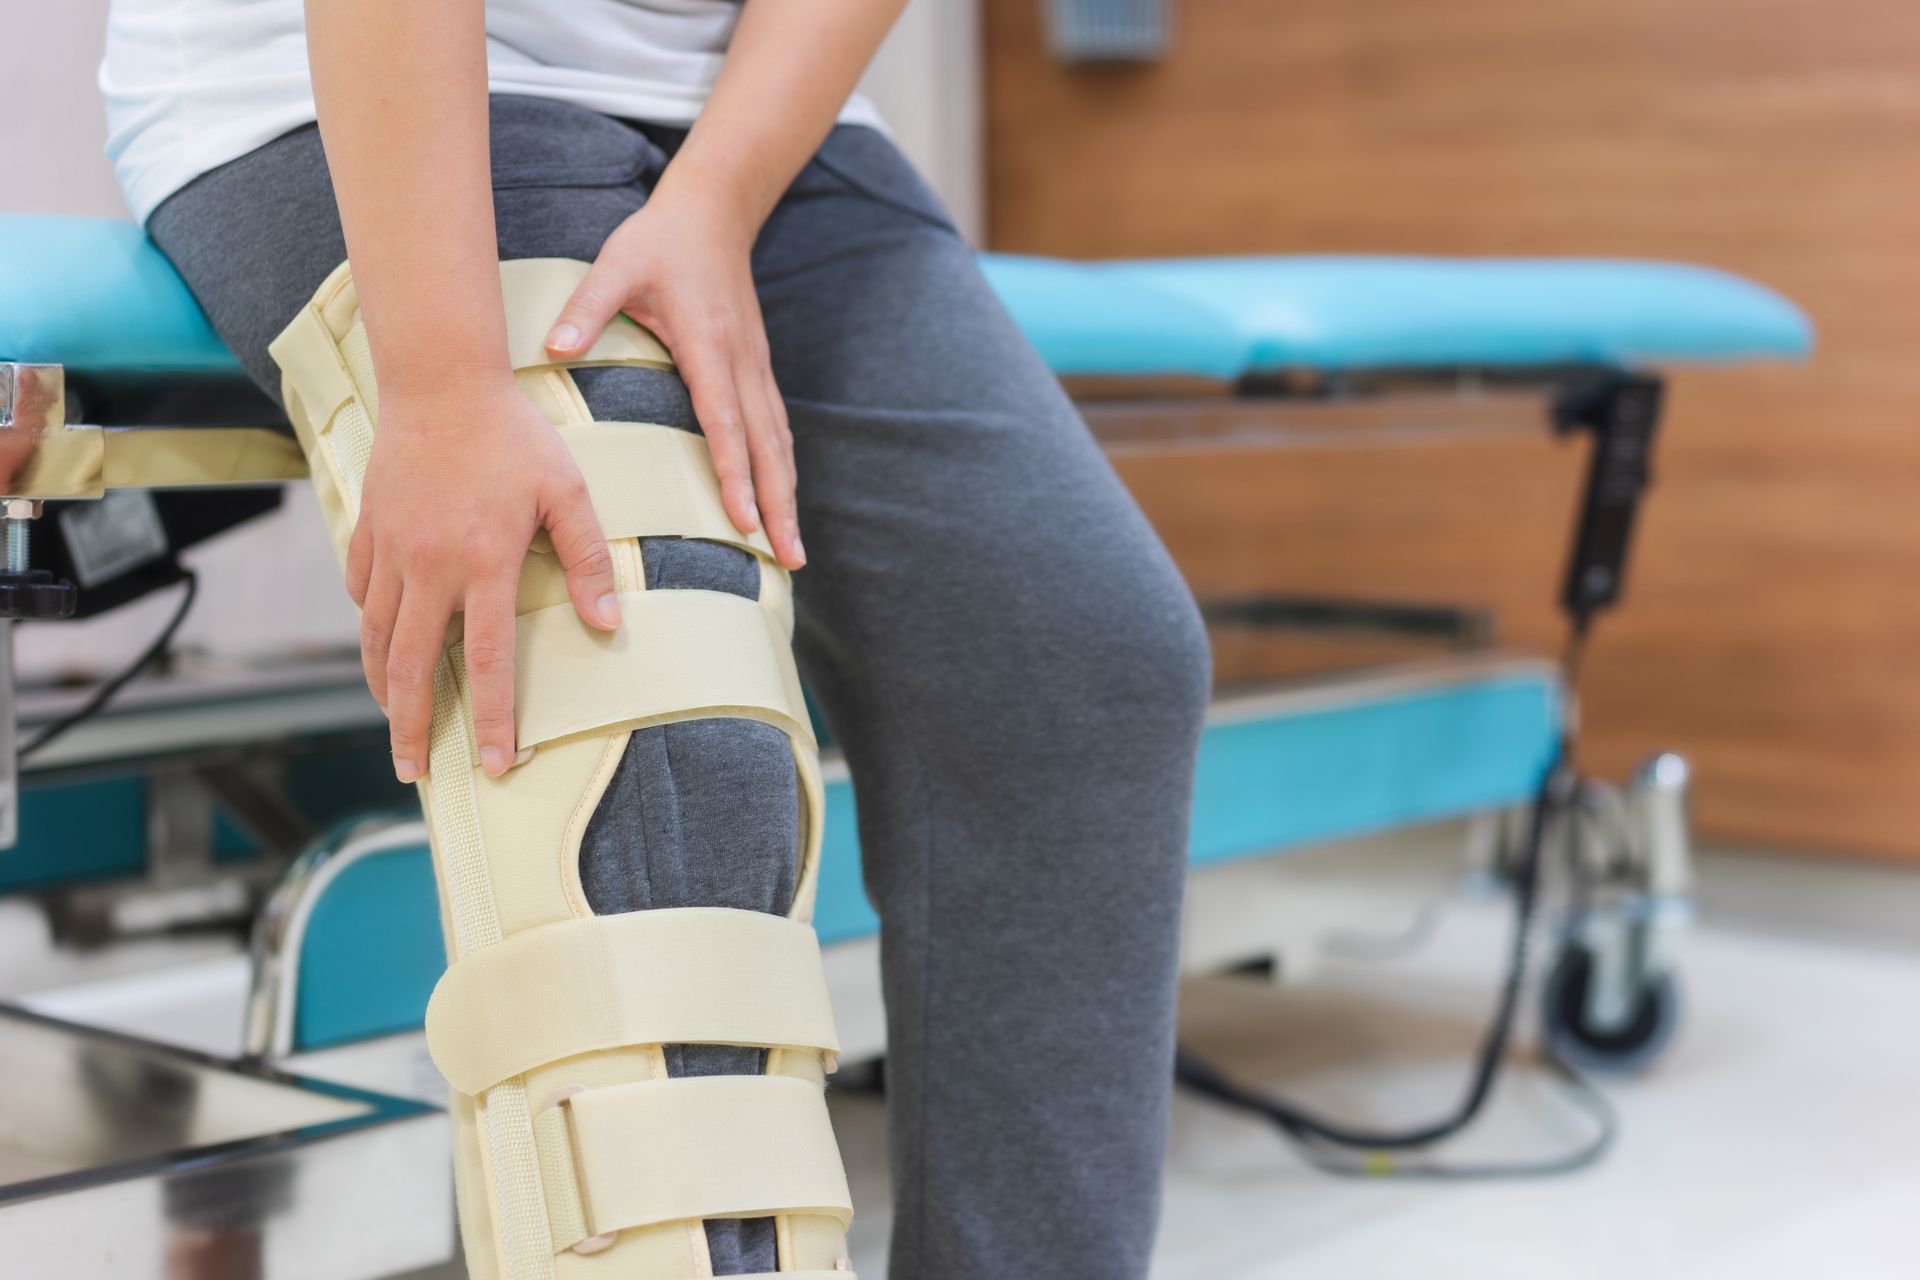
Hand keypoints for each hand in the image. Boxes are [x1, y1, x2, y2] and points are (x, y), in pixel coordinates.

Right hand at [347, 374, 619, 782]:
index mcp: (484, 564)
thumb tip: (609, 623)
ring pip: (376, 639)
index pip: (486, 663)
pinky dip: (371, 627)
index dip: (493, 720)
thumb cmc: (514, 436)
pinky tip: (383, 644)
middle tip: (415, 772)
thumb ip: (588, 559)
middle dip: (413, 729)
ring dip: (384, 690)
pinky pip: (363, 594)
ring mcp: (391, 550)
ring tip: (396, 726)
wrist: (440, 381)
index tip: (496, 765)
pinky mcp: (367, 529)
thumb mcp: (569, 492)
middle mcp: (429, 567)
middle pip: (412, 669)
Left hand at [543, 189, 804, 569]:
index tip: (743, 520)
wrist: (714, 211)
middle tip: (790, 560)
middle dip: (778, 506)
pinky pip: (776, 430)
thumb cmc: (658, 241)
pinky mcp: (759, 369)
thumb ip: (587, 308)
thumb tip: (555, 348)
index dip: (734, 474)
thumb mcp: (614, 265)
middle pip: (767, 449)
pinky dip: (783, 471)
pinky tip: (783, 502)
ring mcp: (757, 368)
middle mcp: (742, 363)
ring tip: (794, 552)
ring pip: (780, 445)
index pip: (724, 422)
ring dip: (788, 498)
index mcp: (708, 344)